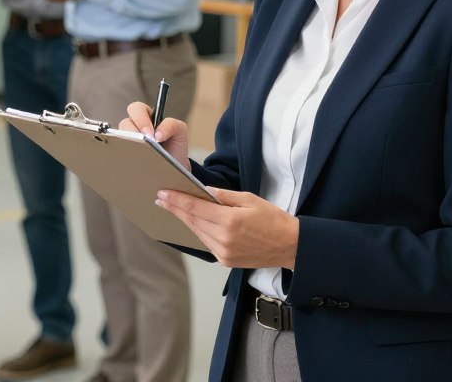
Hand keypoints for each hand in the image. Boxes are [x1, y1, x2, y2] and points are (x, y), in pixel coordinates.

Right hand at [121, 100, 188, 169]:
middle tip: (145, 143)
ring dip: (130, 145)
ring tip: (141, 154)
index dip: (141, 120)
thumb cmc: (174, 145)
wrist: (174, 166)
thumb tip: (157, 134)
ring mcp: (129, 140)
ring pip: (120, 138)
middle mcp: (135, 127)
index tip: (150, 134)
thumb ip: (171, 125)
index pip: (136, 109)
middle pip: (125, 123)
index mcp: (146, 116)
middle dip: (133, 132)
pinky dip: (127, 155)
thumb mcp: (179, 130)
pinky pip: (121, 151)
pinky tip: (136, 161)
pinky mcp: (126, 153)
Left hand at [156, 188, 299, 269]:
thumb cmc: (273, 219)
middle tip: (161, 199)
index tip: (162, 194)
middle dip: (175, 209)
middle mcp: (223, 239)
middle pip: (192, 221)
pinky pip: (206, 243)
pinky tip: (193, 223)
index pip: (195, 208)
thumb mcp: (250, 200)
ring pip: (197, 233)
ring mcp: (224, 252)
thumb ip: (225, 196)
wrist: (290, 246)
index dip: (177, 200)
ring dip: (185, 220)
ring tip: (173, 209)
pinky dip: (199, 232)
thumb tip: (204, 190)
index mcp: (230, 220)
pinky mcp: (226, 261)